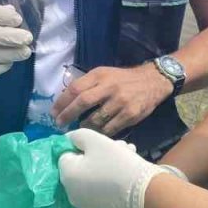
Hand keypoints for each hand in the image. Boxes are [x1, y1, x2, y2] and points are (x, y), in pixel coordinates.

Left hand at [51, 63, 173, 133]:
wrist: (153, 81)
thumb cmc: (123, 79)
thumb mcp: (105, 74)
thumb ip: (88, 84)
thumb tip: (65, 100)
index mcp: (100, 75)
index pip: (75, 88)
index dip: (62, 102)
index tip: (54, 113)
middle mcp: (109, 87)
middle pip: (82, 102)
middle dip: (67, 115)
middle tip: (59, 124)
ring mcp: (120, 102)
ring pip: (95, 119)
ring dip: (84, 126)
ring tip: (79, 129)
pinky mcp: (130, 115)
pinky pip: (110, 129)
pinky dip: (100, 133)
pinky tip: (96, 134)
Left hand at [58, 129, 163, 207]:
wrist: (145, 195)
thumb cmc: (118, 164)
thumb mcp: (95, 140)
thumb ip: (77, 136)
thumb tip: (69, 139)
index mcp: (66, 175)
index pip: (66, 154)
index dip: (83, 146)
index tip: (101, 144)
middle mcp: (71, 195)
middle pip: (81, 168)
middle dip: (97, 156)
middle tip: (119, 148)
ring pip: (92, 181)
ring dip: (105, 168)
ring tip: (128, 158)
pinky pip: (101, 196)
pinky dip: (109, 187)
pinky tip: (126, 179)